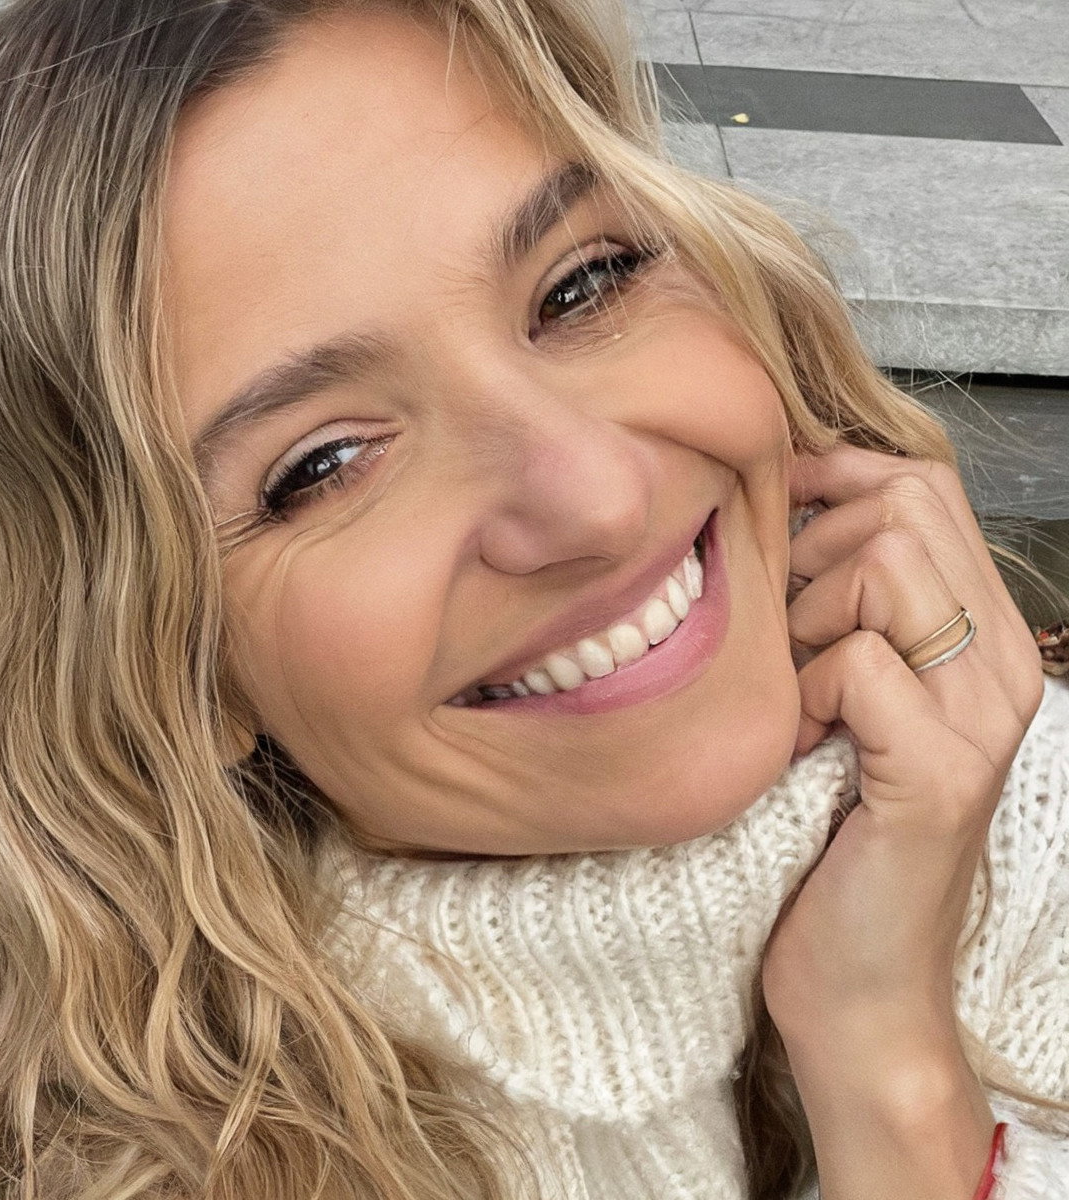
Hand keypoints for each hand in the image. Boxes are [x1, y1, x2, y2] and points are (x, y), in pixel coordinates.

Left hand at [762, 443, 1044, 1196]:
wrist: (860, 982)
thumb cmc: (829, 832)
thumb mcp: (842, 695)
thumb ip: (840, 606)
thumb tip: (779, 509)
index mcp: (982, 634)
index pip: (925, 485)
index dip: (838, 475)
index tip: (778, 512)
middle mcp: (1001, 663)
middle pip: (906, 505)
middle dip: (813, 546)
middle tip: (786, 632)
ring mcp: (980, 716)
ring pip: (883, 565)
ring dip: (803, 620)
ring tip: (794, 692)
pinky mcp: (940, 770)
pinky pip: (854, 662)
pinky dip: (801, 695)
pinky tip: (798, 745)